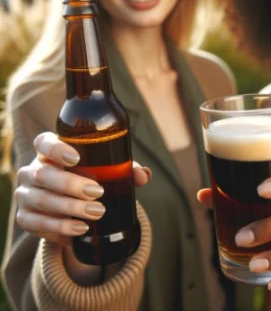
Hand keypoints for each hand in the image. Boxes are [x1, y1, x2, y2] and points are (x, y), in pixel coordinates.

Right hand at [15, 132, 151, 245]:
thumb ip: (125, 170)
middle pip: (43, 174)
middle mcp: (33, 170)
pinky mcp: (25, 217)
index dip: (56, 149)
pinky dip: (60, 227)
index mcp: (49, 151)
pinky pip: (37, 223)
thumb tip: (144, 175)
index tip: (77, 159)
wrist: (72, 208)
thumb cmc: (89, 178)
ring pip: (41, 199)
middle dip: (70, 184)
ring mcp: (25, 194)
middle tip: (98, 192)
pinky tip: (80, 228)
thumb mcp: (106, 171)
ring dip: (69, 207)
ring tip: (96, 212)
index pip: (44, 143)